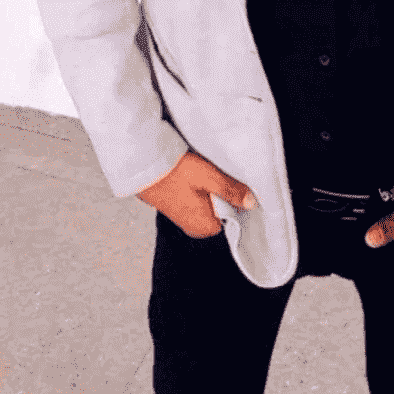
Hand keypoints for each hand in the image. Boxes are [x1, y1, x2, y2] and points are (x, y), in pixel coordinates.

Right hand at [137, 150, 256, 237]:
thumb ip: (231, 191)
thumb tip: (252, 202)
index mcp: (205, 226)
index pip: (234, 217)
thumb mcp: (208, 177)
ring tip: (206, 173)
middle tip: (218, 175)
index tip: (235, 182)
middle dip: (224, 194)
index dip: (237, 199)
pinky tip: (195, 175)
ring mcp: (185, 218)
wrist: (142, 166)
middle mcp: (195, 227)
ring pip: (210, 203)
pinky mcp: (177, 207)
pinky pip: (198, 200)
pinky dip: (200, 189)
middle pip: (222, 210)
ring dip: (211, 189)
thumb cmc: (173, 173)